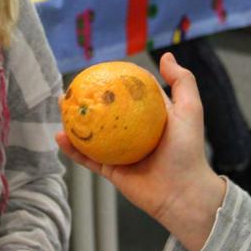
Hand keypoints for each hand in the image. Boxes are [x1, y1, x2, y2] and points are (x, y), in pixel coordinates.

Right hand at [56, 53, 225, 250]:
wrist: (183, 194)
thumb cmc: (189, 151)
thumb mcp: (190, 110)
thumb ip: (182, 82)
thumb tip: (166, 56)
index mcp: (150, 117)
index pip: (130, 93)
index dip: (115, 80)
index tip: (100, 69)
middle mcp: (133, 133)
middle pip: (106, 112)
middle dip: (88, 99)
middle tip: (73, 87)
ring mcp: (121, 152)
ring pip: (92, 134)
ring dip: (74, 121)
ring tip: (61, 107)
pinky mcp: (112, 171)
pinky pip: (88, 158)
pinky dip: (72, 149)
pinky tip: (60, 137)